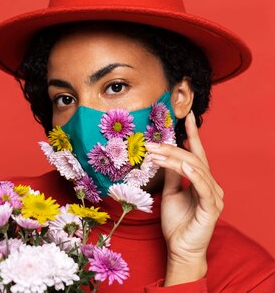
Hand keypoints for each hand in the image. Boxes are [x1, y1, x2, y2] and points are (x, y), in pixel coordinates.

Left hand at [145, 111, 223, 285]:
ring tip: (155, 153)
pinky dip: (193, 174)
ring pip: (196, 169)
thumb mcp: (170, 193)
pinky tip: (184, 166)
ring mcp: (213, 196)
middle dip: (171, 148)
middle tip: (150, 143)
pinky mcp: (211, 207)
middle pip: (193, 158)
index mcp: (201, 180)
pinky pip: (203, 187)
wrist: (180, 248)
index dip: (193, 134)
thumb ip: (172, 175)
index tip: (187, 116)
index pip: (197, 153)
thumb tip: (164, 155)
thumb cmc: (177, 223)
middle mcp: (211, 185)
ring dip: (175, 159)